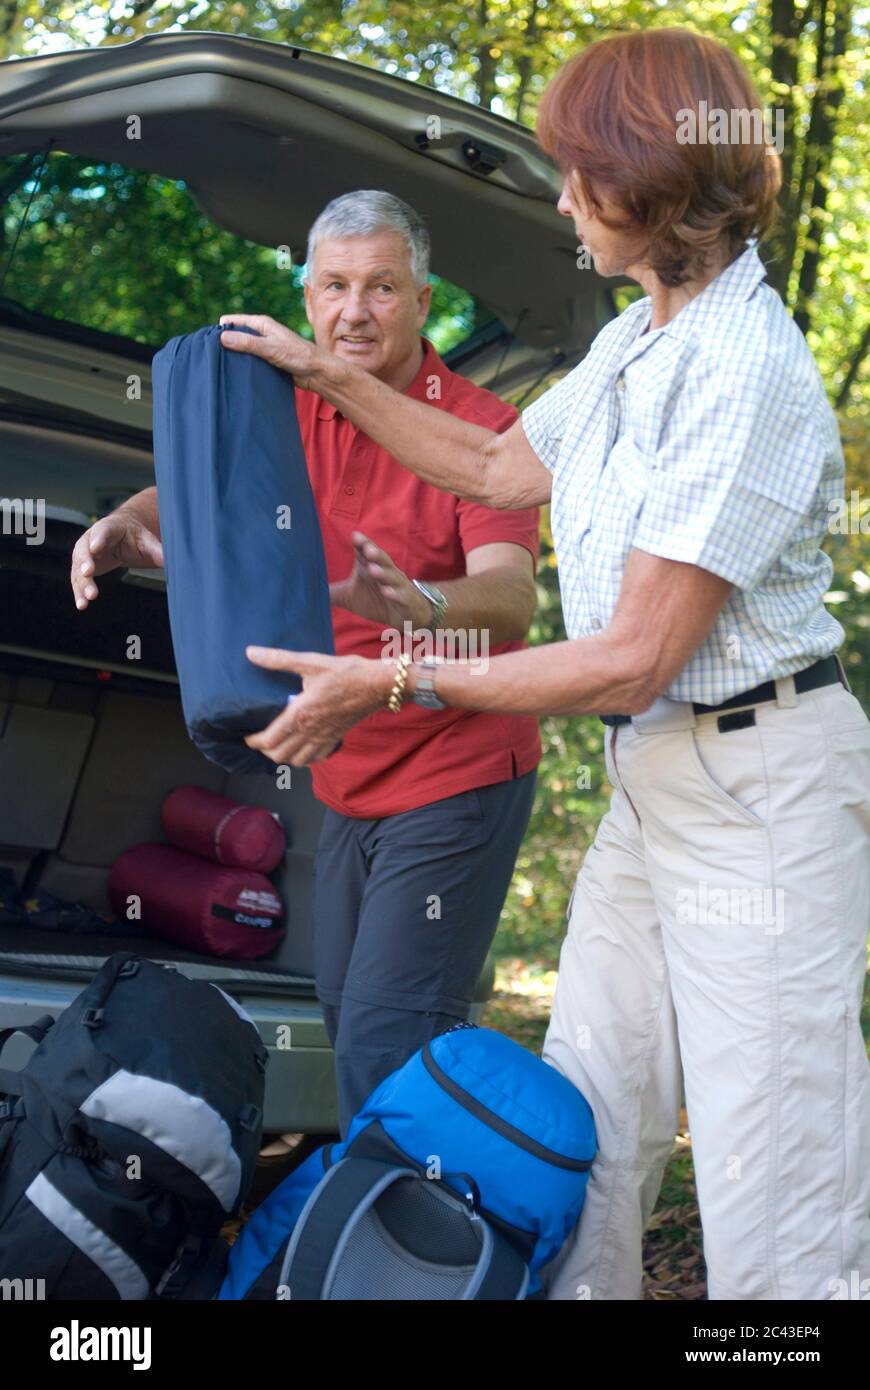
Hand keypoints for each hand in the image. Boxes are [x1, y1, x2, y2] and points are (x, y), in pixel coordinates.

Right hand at [71, 513, 163, 609]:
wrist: (123, 537)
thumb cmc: (135, 536)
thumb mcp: (147, 541)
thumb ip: (156, 550)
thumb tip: (170, 562)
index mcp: (109, 528)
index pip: (102, 531)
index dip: (98, 539)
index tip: (95, 548)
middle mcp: (91, 539)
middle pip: (84, 550)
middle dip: (85, 562)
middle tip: (88, 573)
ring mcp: (84, 555)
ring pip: (79, 568)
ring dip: (82, 584)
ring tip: (87, 599)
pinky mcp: (83, 569)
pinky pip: (78, 581)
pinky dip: (79, 593)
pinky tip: (82, 605)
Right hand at [218, 313, 320, 387]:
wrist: (317, 373)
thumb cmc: (299, 356)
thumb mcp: (271, 348)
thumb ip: (247, 343)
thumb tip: (222, 338)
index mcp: (261, 324)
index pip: (232, 321)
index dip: (221, 330)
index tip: (212, 345)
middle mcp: (261, 333)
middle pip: (235, 336)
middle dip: (225, 345)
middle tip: (216, 359)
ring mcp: (263, 348)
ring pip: (241, 350)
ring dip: (235, 358)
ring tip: (225, 369)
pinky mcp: (266, 361)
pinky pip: (249, 362)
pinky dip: (244, 367)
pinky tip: (237, 375)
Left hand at [243, 647, 393, 765]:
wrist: (378, 685)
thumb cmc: (345, 672)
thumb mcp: (311, 662)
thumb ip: (279, 660)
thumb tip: (251, 652)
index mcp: (301, 714)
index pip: (269, 739)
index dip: (253, 741)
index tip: (246, 734)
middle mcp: (310, 731)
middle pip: (279, 755)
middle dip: (265, 751)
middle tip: (259, 738)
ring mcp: (324, 738)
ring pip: (296, 761)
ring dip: (283, 756)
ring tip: (277, 744)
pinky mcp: (335, 739)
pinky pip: (315, 759)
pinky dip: (303, 759)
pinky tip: (300, 748)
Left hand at [330, 531, 432, 629]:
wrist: (405, 616)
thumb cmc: (376, 601)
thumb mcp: (350, 597)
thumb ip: (332, 592)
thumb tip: (307, 590)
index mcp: (371, 567)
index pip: (366, 552)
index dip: (362, 544)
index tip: (355, 536)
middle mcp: (386, 573)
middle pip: (381, 560)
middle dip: (374, 553)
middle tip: (366, 548)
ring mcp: (398, 586)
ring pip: (391, 576)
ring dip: (383, 572)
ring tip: (373, 569)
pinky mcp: (407, 600)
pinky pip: (401, 595)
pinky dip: (394, 594)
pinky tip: (387, 592)